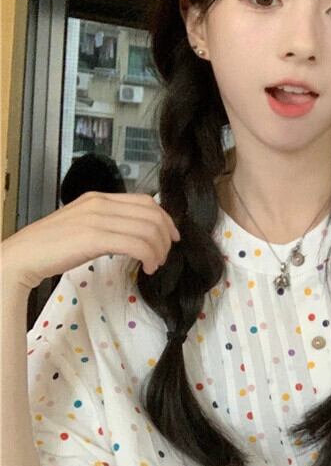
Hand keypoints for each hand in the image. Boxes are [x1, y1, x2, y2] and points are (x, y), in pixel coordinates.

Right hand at [1, 191, 180, 290]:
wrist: (24, 255)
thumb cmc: (52, 245)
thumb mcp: (84, 225)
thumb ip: (108, 222)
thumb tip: (135, 233)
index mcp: (99, 197)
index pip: (146, 200)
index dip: (166, 218)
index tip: (172, 237)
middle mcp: (101, 203)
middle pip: (152, 214)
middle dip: (166, 237)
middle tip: (164, 256)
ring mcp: (97, 219)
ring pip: (148, 229)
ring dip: (159, 250)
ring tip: (155, 265)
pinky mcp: (94, 237)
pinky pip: (136, 244)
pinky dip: (149, 257)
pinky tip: (147, 268)